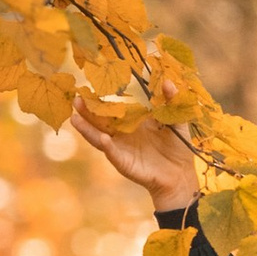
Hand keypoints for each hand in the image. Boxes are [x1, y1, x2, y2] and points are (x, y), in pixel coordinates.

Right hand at [72, 98, 198, 214]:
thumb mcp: (177, 120)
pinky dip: (108, 147)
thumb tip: (166, 81)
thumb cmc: (178, 146)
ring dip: (87, 129)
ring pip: (99, 137)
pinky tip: (102, 138)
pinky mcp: (125, 164)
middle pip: (101, 121)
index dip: (102, 99)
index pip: (114, 109)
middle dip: (87, 111)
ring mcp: (121, 149)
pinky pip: (114, 154)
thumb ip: (171, 101)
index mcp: (133, 122)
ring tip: (75, 118)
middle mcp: (123, 135)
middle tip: (76, 98)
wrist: (181, 174)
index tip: (91, 86)